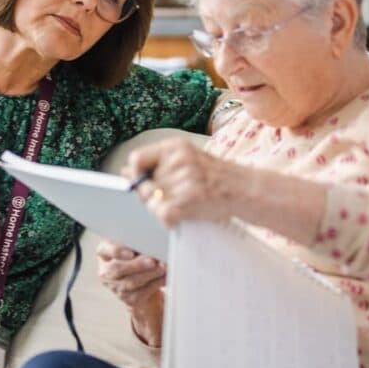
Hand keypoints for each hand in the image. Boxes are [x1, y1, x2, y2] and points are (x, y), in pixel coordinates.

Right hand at [96, 239, 165, 347]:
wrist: (142, 278)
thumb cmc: (137, 255)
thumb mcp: (134, 245)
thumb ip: (138, 243)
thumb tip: (150, 244)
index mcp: (104, 253)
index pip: (106, 250)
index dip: (117, 251)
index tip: (131, 253)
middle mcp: (106, 271)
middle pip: (117, 269)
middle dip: (137, 265)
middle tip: (152, 261)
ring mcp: (115, 287)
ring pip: (130, 283)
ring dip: (149, 275)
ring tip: (162, 268)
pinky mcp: (127, 299)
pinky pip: (140, 293)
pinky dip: (154, 284)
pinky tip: (164, 278)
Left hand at [123, 137, 242, 227]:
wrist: (244, 188)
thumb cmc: (213, 176)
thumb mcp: (186, 159)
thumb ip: (156, 164)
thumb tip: (124, 172)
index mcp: (175, 147)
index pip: (137, 159)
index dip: (134, 174)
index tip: (139, 183)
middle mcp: (179, 160)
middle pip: (144, 184)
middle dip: (151, 196)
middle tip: (169, 198)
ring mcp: (185, 179)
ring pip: (153, 202)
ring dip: (162, 209)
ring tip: (181, 205)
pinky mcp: (190, 198)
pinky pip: (163, 214)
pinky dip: (169, 220)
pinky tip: (181, 216)